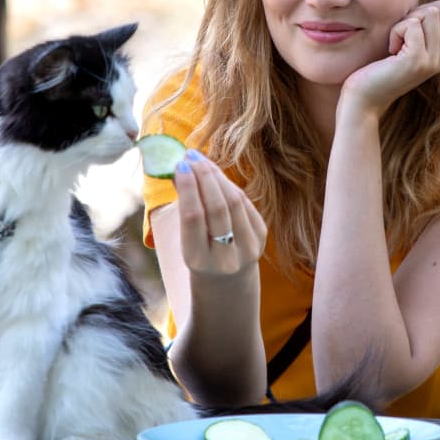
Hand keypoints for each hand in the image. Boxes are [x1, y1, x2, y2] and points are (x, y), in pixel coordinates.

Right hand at [171, 151, 266, 277]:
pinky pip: (244, 203)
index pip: (193, 218)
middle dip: (203, 177)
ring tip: (201, 161)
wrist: (228, 283)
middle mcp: (226, 257)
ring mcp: (248, 248)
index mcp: (199, 261)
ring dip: (217, 176)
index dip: (188, 188)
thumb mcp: (186, 241)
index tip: (179, 166)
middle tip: (190, 157)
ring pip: (234, 201)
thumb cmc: (199, 257)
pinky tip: (216, 175)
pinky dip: (229, 186)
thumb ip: (184, 210)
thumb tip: (179, 170)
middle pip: (217, 207)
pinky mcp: (261, 237)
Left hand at [339, 0, 439, 118]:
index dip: (419, 12)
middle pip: (439, 8)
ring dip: (403, 23)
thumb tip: (424, 4)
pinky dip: (395, 32)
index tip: (402, 34)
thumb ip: (416, 29)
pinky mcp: (417, 59)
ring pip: (429, 13)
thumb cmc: (375, 72)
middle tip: (396, 39)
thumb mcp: (401, 47)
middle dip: (413, 15)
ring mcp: (432, 60)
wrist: (363, 102)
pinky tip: (389, 51)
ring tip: (393, 46)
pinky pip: (412, 24)